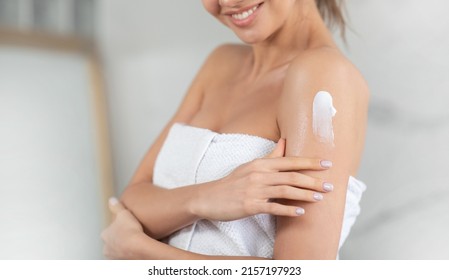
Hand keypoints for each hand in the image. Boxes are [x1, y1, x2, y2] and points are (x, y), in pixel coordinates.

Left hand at [101, 197, 146, 258]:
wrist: (139, 247)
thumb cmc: (130, 230)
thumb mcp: (123, 213)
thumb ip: (116, 207)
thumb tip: (112, 200)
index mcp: (105, 236)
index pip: (108, 232)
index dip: (117, 228)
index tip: (125, 226)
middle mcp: (107, 248)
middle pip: (112, 243)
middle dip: (119, 240)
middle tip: (130, 235)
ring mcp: (115, 258)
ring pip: (118, 252)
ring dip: (124, 248)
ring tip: (135, 243)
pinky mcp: (124, 263)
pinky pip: (126, 258)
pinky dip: (130, 255)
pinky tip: (137, 251)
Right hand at [193, 138, 332, 220]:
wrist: (209, 197)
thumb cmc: (232, 182)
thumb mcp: (250, 165)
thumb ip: (271, 156)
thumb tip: (285, 141)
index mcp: (261, 164)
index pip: (290, 161)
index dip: (309, 162)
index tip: (327, 164)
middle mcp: (259, 174)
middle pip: (291, 176)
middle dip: (313, 181)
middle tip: (330, 186)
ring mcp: (254, 190)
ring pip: (285, 191)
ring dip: (305, 195)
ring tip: (320, 199)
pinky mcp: (250, 205)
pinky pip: (273, 208)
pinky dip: (288, 210)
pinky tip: (301, 213)